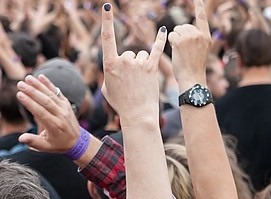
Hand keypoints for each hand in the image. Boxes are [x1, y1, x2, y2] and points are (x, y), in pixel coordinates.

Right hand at [17, 74, 81, 152]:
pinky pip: (57, 92)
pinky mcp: (66, 103)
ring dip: (39, 85)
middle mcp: (60, 115)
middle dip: (32, 91)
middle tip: (20, 84)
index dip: (29, 103)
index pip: (40, 112)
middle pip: (45, 101)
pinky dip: (49, 84)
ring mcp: (64, 108)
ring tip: (27, 78)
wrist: (77, 141)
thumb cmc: (58, 144)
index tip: (19, 94)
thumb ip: (33, 142)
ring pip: (50, 94)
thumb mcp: (45, 147)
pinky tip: (40, 77)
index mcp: (54, 126)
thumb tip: (20, 138)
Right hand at [100, 4, 167, 125]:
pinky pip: (156, 49)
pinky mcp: (151, 67)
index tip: (107, 6)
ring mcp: (138, 63)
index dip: (107, 21)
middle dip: (130, 65)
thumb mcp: (107, 88)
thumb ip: (110, 72)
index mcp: (109, 64)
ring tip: (141, 83)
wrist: (138, 114)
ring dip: (141, 66)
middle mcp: (124, 60)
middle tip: (131, 83)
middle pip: (128, 53)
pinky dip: (160, 40)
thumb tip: (114, 66)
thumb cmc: (121, 103)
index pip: (107, 38)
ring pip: (140, 56)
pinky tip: (164, 30)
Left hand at [168, 0, 212, 91]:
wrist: (192, 78)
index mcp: (206, 36)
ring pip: (176, 30)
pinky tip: (176, 52)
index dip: (199, 6)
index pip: (202, 17)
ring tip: (181, 52)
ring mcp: (190, 37)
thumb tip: (182, 30)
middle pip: (184, 26)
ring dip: (175, 39)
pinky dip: (170, 43)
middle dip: (180, 36)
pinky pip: (171, 35)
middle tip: (185, 51)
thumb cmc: (194, 68)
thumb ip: (195, 38)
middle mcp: (199, 34)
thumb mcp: (200, 51)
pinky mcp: (180, 41)